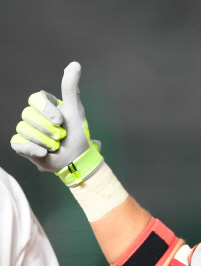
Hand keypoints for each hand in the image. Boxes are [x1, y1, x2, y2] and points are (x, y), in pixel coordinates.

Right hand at [11, 61, 102, 185]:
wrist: (77, 161)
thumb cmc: (77, 136)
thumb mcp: (75, 110)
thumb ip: (71, 87)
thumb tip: (75, 64)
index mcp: (44, 106)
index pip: (35, 99)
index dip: (47, 110)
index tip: (60, 121)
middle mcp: (33, 117)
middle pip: (28, 114)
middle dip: (48, 129)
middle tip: (60, 138)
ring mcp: (26, 131)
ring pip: (24, 129)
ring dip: (44, 141)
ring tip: (55, 147)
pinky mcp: (22, 146)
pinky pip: (18, 143)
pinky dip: (33, 150)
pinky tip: (44, 153)